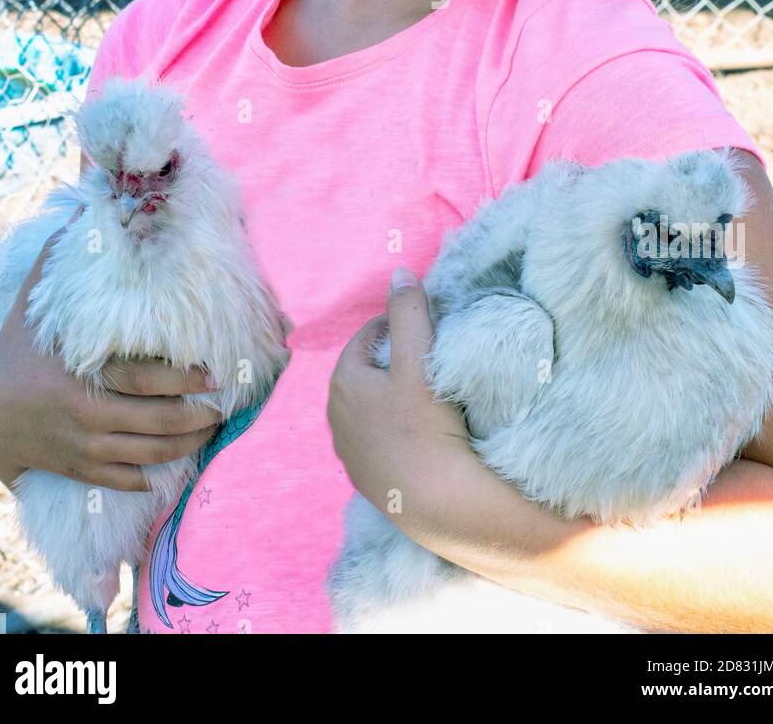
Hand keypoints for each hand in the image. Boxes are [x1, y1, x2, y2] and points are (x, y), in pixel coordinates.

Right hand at [0, 209, 219, 492]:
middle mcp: (87, 415)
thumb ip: (61, 258)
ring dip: (186, 446)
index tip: (215, 373)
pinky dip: (154, 476)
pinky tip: (175, 466)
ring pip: (148, 455)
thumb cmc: (15, 349)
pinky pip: (124, 480)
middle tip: (223, 405)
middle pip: (157, 422)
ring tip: (210, 431)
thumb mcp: (34, 302)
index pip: (146, 380)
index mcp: (83, 376)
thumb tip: (86, 211)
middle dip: (198, 416)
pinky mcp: (77, 469)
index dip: (185, 379)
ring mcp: (82, 447)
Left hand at [327, 268, 470, 530]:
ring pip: (370, 406)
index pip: (368, 337)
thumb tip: (398, 271)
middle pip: (367, 371)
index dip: (398, 326)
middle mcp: (335, 416)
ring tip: (427, 395)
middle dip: (393, 360)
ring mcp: (348, 451)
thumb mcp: (419, 360)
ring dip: (392, 395)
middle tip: (430, 359)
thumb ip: (408, 311)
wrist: (438, 502)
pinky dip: (394, 427)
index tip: (427, 328)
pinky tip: (420, 431)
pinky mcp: (365, 478)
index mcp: (342, 382)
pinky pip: (378, 437)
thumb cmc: (426, 425)